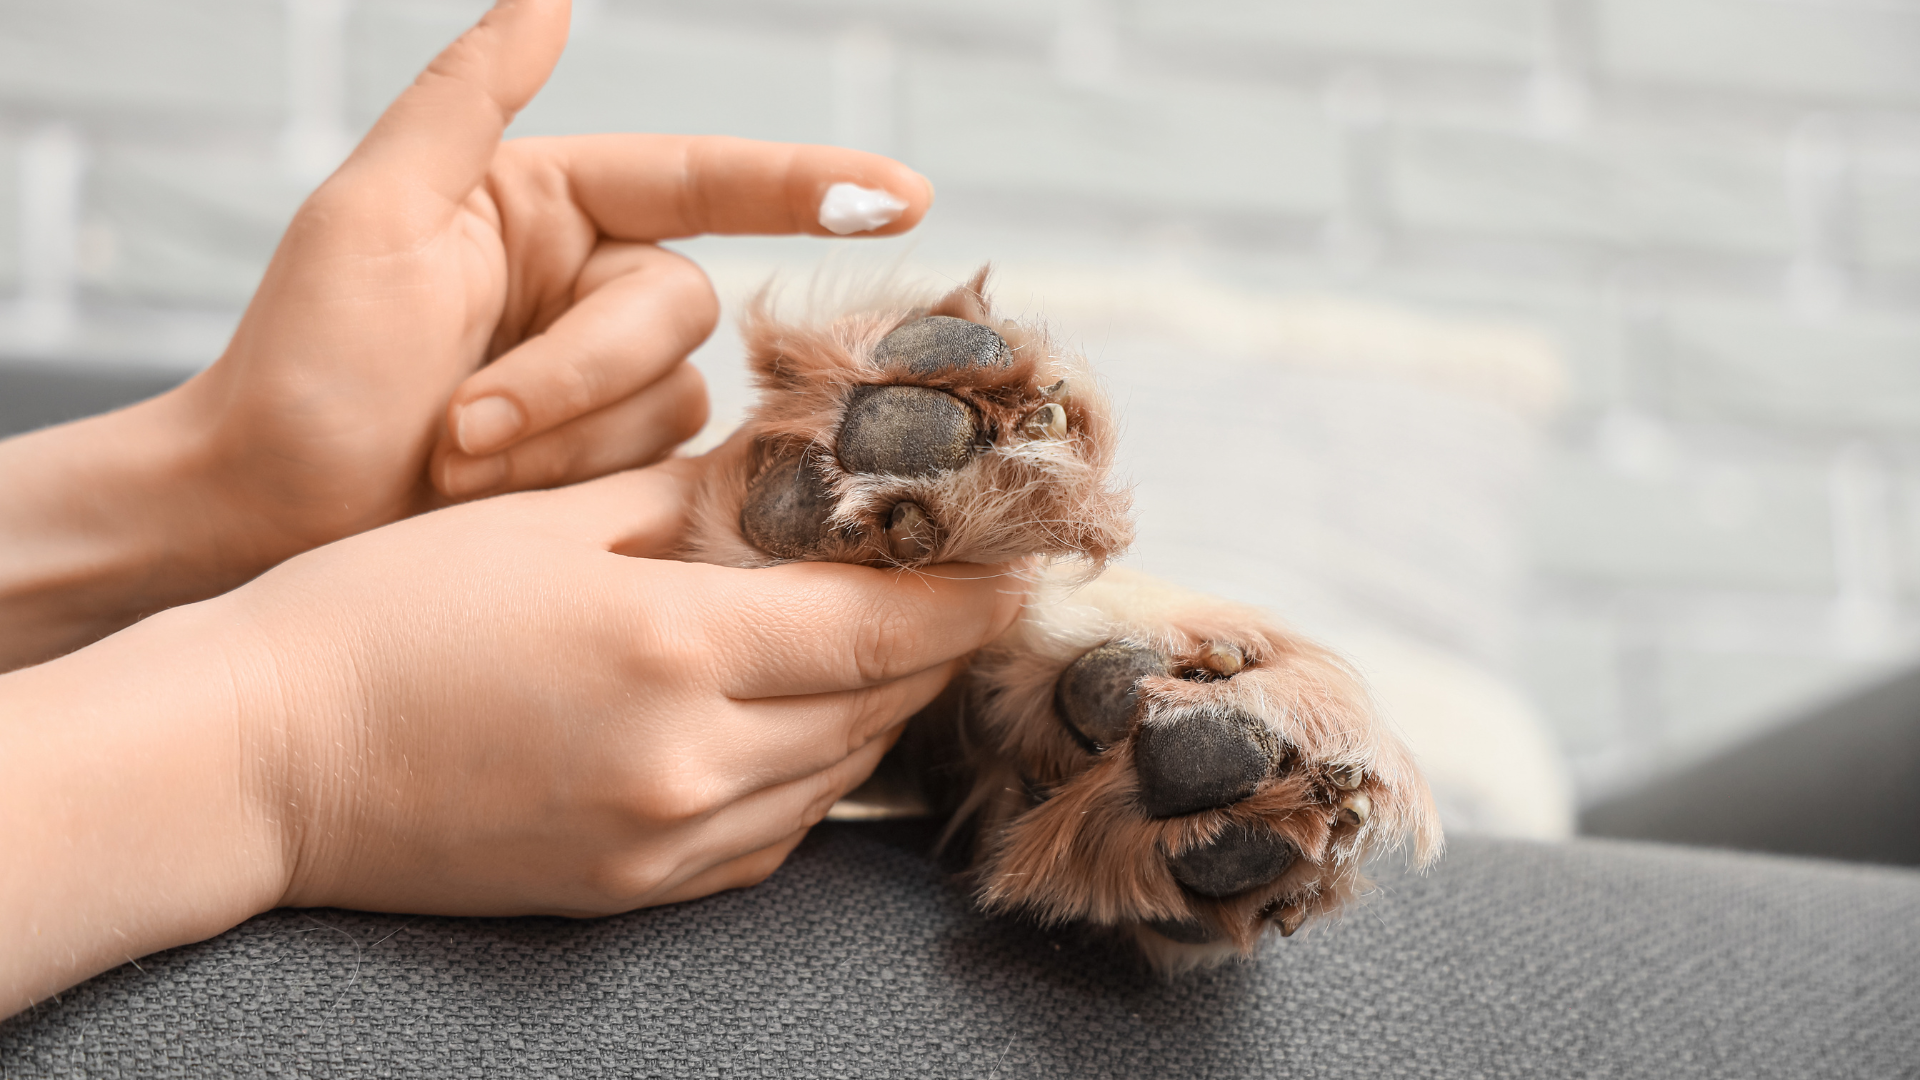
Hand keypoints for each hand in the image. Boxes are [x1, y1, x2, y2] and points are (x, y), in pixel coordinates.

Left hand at [0, 0, 932, 667]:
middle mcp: (591, 286)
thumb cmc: (298, 364)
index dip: (805, 185)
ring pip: (676, 398)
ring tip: (453, 463)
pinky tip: (502, 499)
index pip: (700, 180)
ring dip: (566, 435)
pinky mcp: (610, 469)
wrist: (259, 514)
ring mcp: (606, 384)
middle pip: (680, 310)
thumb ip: (466, 98)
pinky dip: (580, 481)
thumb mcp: (369, 214)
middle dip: (576, 372)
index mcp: (546, 206)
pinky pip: (662, 469)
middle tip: (462, 425)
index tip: (905, 195)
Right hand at [0, 452, 1025, 1013]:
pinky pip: (774, 836)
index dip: (964, 594)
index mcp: (672, 648)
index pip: (880, 627)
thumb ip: (696, 501)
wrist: (260, 758)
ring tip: (882, 641)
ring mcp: (664, 842)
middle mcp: (689, 762)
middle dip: (929, 642)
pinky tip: (796, 724)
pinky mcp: (634, 892)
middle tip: (956, 583)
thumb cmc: (385, 616)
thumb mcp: (548, 522)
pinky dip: (811, 776)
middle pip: (873, 703)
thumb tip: (802, 473)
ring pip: (835, 773)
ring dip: (874, 708)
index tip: (1018, 560)